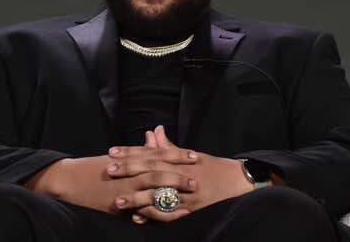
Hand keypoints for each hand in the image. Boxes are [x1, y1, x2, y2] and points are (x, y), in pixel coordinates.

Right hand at [24, 131, 196, 215]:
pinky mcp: (119, 204)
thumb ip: (139, 149)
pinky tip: (169, 215)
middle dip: (178, 173)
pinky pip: (141, 209)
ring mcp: (124, 188)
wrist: (70, 179)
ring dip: (171, 191)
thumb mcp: (118, 156)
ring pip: (151, 189)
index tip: (194, 155)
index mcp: (130, 158)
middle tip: (196, 176)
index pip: (157, 154)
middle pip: (158, 170)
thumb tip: (154, 136)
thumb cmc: (96, 167)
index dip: (176, 155)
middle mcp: (129, 172)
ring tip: (188, 194)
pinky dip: (156, 212)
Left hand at [109, 126, 253, 222]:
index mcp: (183, 159)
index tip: (113, 151)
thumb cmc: (213, 167)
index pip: (153, 154)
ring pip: (159, 196)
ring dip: (138, 198)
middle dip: (130, 171)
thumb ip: (169, 147)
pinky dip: (154, 216)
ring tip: (118, 201)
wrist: (239, 183)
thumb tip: (153, 131)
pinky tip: (138, 217)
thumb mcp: (193, 155)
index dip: (132, 152)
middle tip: (109, 170)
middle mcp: (184, 176)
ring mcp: (188, 195)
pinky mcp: (191, 211)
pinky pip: (170, 215)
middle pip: (153, 172)